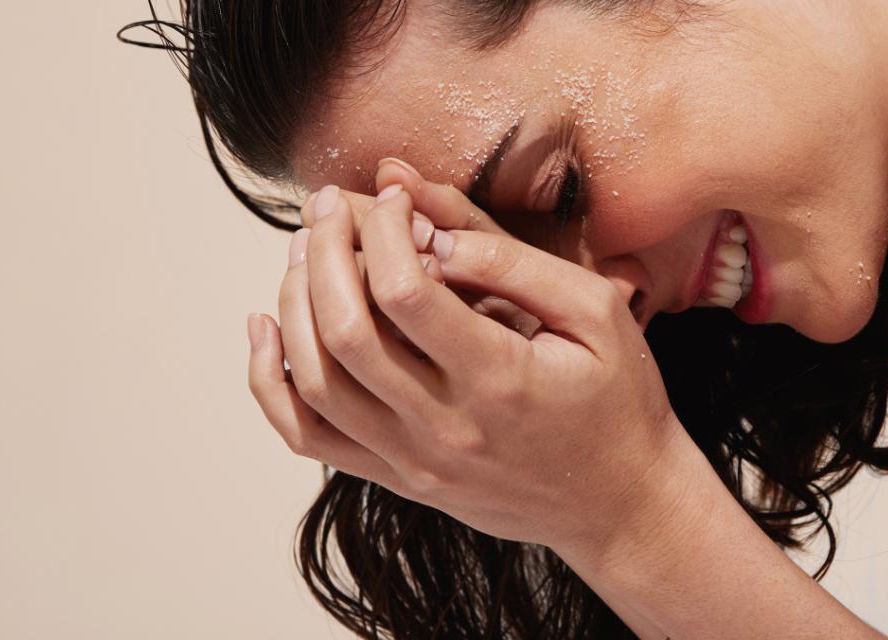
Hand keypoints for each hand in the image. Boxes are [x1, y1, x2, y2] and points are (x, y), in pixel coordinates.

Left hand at [246, 160, 687, 555]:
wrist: (621, 503)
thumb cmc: (619, 403)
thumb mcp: (596, 314)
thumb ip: (516, 267)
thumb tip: (433, 233)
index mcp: (500, 379)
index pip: (406, 290)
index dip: (385, 227)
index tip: (393, 196)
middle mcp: (445, 427)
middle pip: (346, 329)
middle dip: (324, 250)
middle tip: (328, 204)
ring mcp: (414, 461)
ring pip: (315, 380)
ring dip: (295, 302)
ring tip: (304, 250)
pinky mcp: (400, 478)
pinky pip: (310, 435)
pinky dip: (271, 382)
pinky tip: (266, 328)